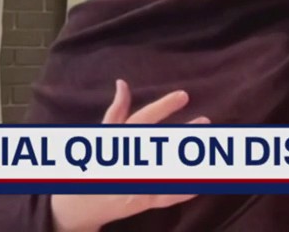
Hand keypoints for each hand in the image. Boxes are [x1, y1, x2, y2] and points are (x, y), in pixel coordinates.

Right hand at [50, 80, 207, 231]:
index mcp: (118, 141)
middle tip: (205, 121)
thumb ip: (116, 111)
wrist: (77, 205)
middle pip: (161, 143)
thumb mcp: (102, 136)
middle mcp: (127, 159)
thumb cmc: (92, 164)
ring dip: (190, 159)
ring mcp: (135, 182)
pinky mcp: (142, 202)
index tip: (184, 95)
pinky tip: (201, 180)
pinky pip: (167, 196)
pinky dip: (184, 189)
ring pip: (168, 170)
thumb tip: (122, 83)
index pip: (143, 119)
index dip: (163, 107)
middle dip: (185, 132)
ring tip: (210, 145)